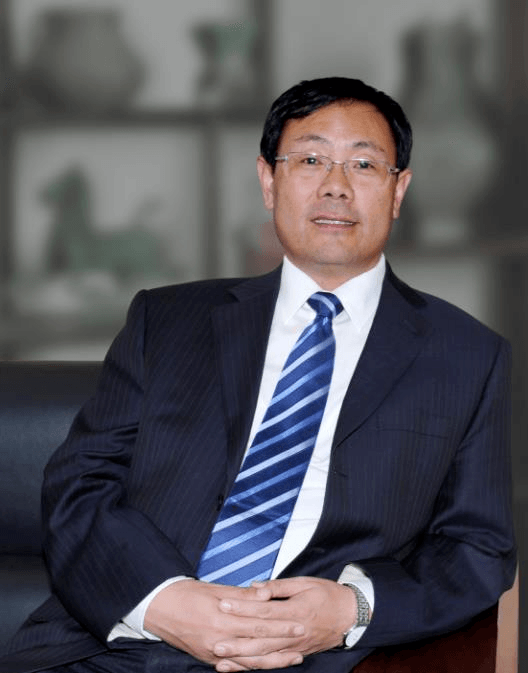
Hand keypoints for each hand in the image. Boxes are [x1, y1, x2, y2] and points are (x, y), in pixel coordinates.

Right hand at [144, 579, 304, 669]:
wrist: (158, 608)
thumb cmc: (186, 594)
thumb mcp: (215, 590)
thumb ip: (242, 596)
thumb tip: (265, 595)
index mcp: (222, 618)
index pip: (258, 623)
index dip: (281, 624)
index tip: (299, 621)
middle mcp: (219, 639)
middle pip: (258, 643)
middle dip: (283, 642)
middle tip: (303, 638)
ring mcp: (213, 653)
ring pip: (249, 661)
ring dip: (273, 661)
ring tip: (293, 658)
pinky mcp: (208, 659)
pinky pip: (234, 667)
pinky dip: (252, 668)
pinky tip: (267, 667)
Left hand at [214, 577, 356, 670]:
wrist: (351, 615)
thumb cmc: (328, 595)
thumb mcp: (305, 582)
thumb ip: (279, 586)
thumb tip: (255, 587)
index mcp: (296, 610)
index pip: (264, 610)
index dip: (243, 607)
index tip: (223, 604)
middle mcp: (295, 632)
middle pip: (262, 638)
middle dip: (237, 640)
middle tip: (215, 640)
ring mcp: (296, 647)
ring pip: (266, 656)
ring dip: (243, 659)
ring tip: (221, 658)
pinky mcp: (296, 655)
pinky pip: (274, 663)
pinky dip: (256, 667)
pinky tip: (240, 667)